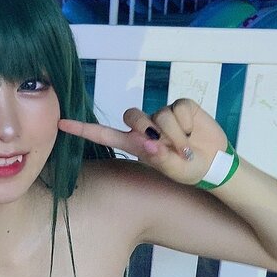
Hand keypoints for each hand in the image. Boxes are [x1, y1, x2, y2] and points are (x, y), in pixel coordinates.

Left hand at [58, 98, 228, 185]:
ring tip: (185, 147)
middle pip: (131, 115)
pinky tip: (192, 133)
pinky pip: (178, 108)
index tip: (61, 124)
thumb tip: (152, 142)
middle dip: (146, 129)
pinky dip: (186, 124)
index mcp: (135, 144)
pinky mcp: (181, 106)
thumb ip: (160, 157)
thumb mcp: (173, 170)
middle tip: (165, 146)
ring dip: (173, 133)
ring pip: (158, 114)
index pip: (104, 133)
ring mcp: (162, 114)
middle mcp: (145, 127)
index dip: (83, 129)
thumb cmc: (188, 170)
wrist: (214, 163)